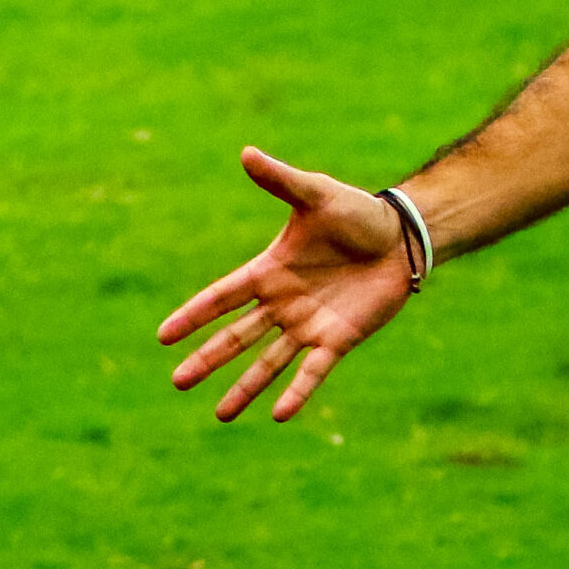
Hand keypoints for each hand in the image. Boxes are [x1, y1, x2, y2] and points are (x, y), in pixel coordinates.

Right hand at [157, 147, 411, 421]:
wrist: (405, 237)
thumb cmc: (359, 214)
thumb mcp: (316, 195)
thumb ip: (281, 181)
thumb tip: (247, 152)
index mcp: (270, 271)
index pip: (222, 296)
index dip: (194, 315)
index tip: (163, 336)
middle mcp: (283, 303)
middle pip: (236, 336)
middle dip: (207, 359)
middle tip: (177, 383)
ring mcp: (309, 324)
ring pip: (268, 362)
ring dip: (245, 388)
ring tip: (221, 416)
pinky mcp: (339, 338)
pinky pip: (313, 370)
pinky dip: (298, 391)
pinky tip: (280, 415)